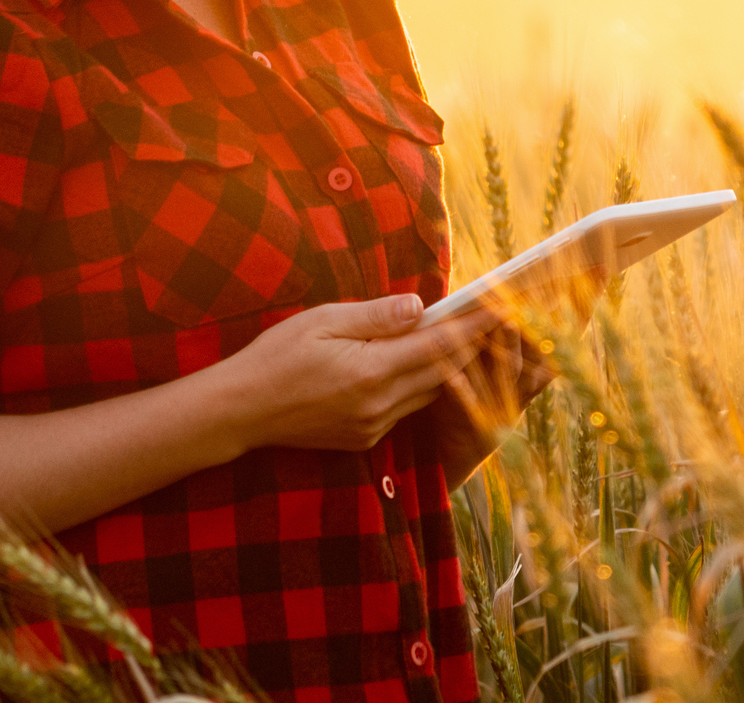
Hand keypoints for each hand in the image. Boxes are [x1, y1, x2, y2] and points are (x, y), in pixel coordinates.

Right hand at [223, 295, 499, 453]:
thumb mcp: (324, 321)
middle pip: (444, 374)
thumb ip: (377, 316)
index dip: (473, 327)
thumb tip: (421, 306)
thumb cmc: (278, 356)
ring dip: (451, 368)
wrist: (242, 410)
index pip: (439, 346)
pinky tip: (426, 367)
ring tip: (471, 339)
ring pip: (430, 394)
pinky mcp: (365, 438)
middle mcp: (380, 405)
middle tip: (498, 320)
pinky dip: (423, 386)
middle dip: (472, 346)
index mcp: (371, 371)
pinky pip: (407, 409)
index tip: (501, 310)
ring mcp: (374, 426)